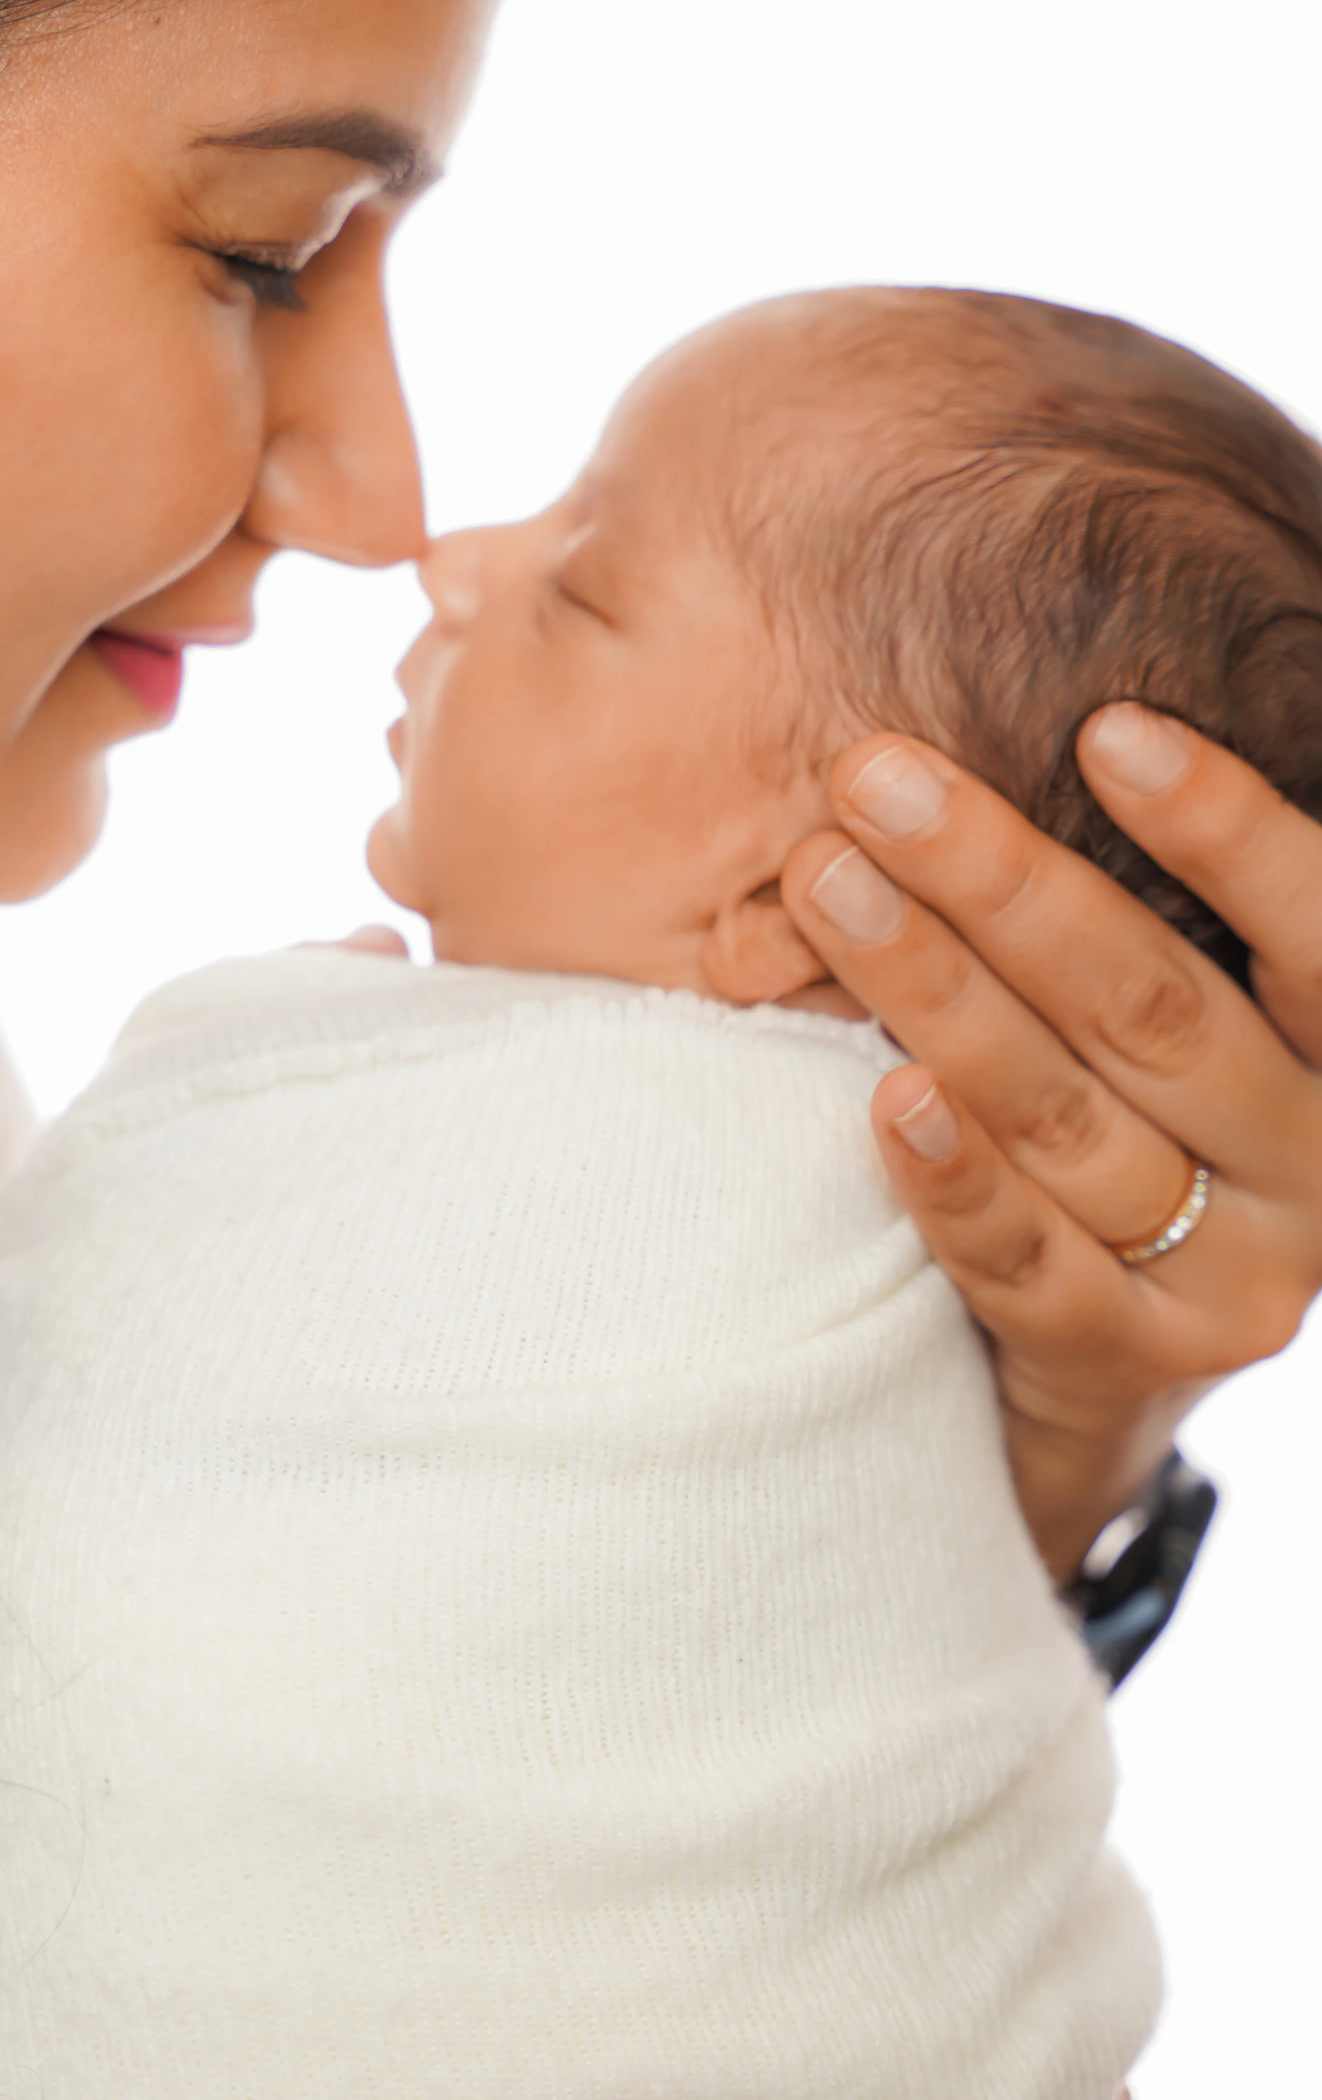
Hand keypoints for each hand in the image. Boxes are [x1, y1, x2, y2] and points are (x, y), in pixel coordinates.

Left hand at [782, 707, 1321, 1573]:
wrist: (1106, 1369)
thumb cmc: (1128, 1128)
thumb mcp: (1159, 1017)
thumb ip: (1108, 913)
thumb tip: (1027, 736)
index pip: (1311, 934)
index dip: (1225, 831)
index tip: (1109, 730)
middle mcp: (1309, 1164)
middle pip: (1149, 1007)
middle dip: (999, 878)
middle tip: (874, 780)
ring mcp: (1230, 1276)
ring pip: (1068, 1118)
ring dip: (936, 989)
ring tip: (827, 883)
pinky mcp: (1129, 1363)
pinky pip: (1030, 1264)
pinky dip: (956, 1176)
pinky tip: (889, 1097)